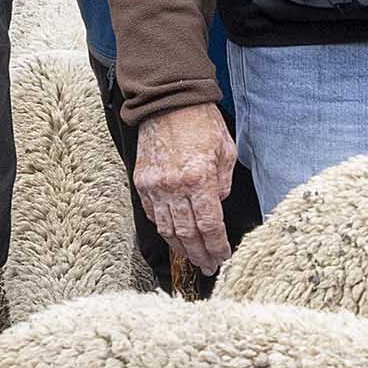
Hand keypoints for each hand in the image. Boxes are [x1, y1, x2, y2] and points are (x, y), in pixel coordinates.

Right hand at [134, 103, 240, 276]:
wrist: (168, 100)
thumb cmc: (201, 122)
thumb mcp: (225, 151)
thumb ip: (222, 183)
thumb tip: (216, 204)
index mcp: (199, 179)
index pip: (209, 226)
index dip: (217, 246)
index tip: (223, 257)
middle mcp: (174, 187)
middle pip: (187, 234)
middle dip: (200, 254)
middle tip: (208, 267)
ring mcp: (154, 186)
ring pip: (167, 229)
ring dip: (180, 247)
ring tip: (192, 257)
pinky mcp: (142, 181)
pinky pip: (152, 214)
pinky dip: (163, 227)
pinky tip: (174, 234)